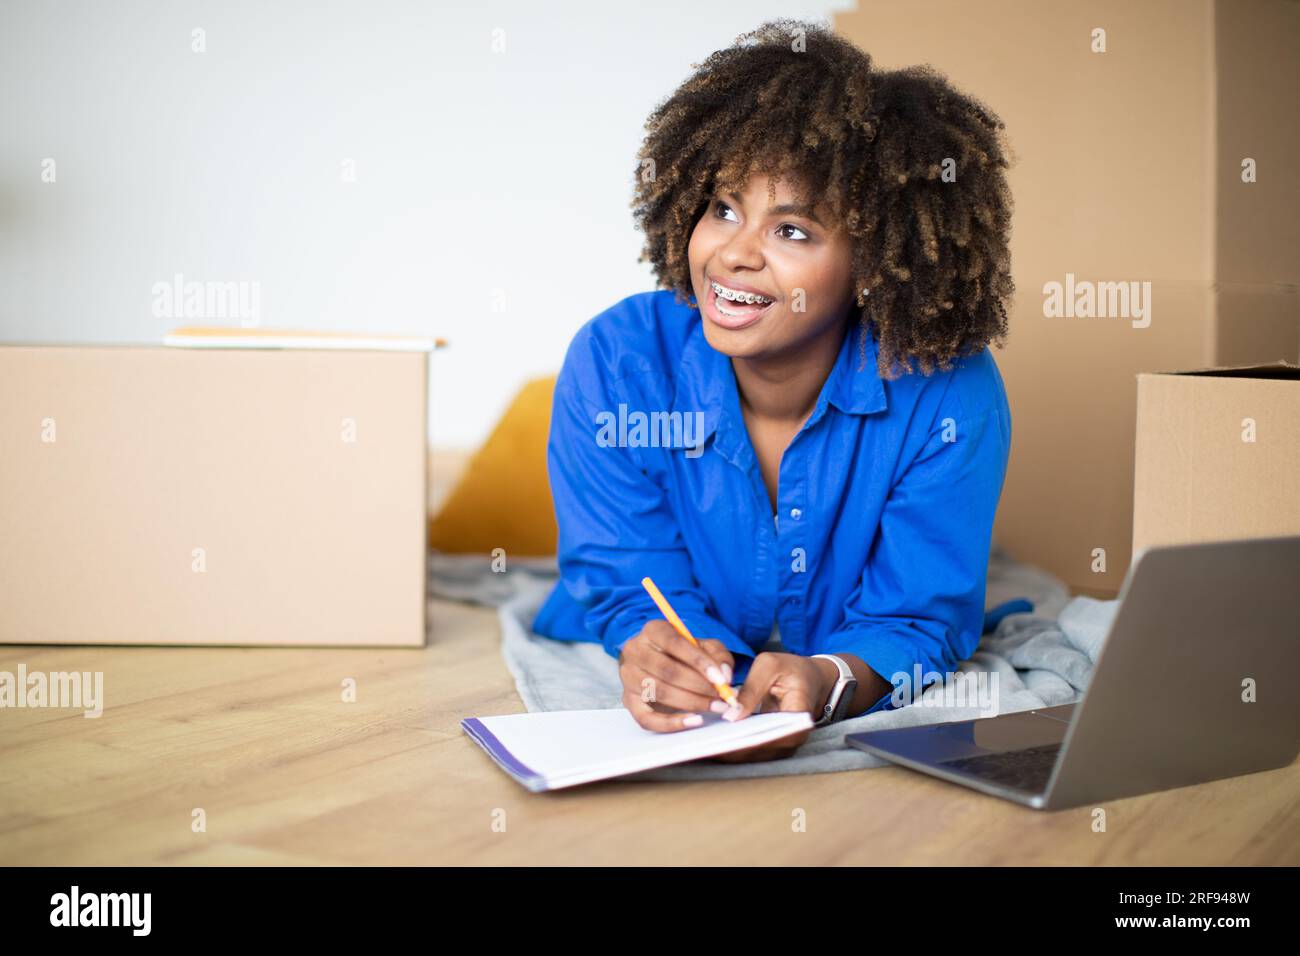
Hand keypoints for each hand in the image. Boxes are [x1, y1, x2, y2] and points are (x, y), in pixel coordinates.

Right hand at [618, 620, 735, 731]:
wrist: (657, 665)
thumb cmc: (683, 655)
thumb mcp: (704, 646)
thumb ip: (718, 656)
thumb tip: (724, 675)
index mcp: (653, 630)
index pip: (675, 643)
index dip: (699, 661)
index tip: (721, 679)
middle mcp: (635, 650)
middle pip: (668, 670)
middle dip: (700, 686)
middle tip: (723, 697)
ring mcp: (628, 676)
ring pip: (660, 692)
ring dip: (692, 703)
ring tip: (715, 707)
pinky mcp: (628, 700)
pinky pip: (647, 718)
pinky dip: (672, 723)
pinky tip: (694, 720)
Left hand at [709, 652, 834, 762]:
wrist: (810, 678)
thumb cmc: (790, 668)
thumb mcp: (769, 665)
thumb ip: (751, 689)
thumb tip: (731, 716)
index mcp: (799, 715)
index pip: (771, 736)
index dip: (745, 741)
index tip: (719, 740)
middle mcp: (794, 736)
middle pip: (760, 751)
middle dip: (731, 749)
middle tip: (702, 745)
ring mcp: (784, 743)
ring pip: (754, 755)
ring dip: (729, 750)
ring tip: (702, 744)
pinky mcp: (773, 743)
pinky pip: (752, 749)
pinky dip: (733, 745)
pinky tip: (711, 739)